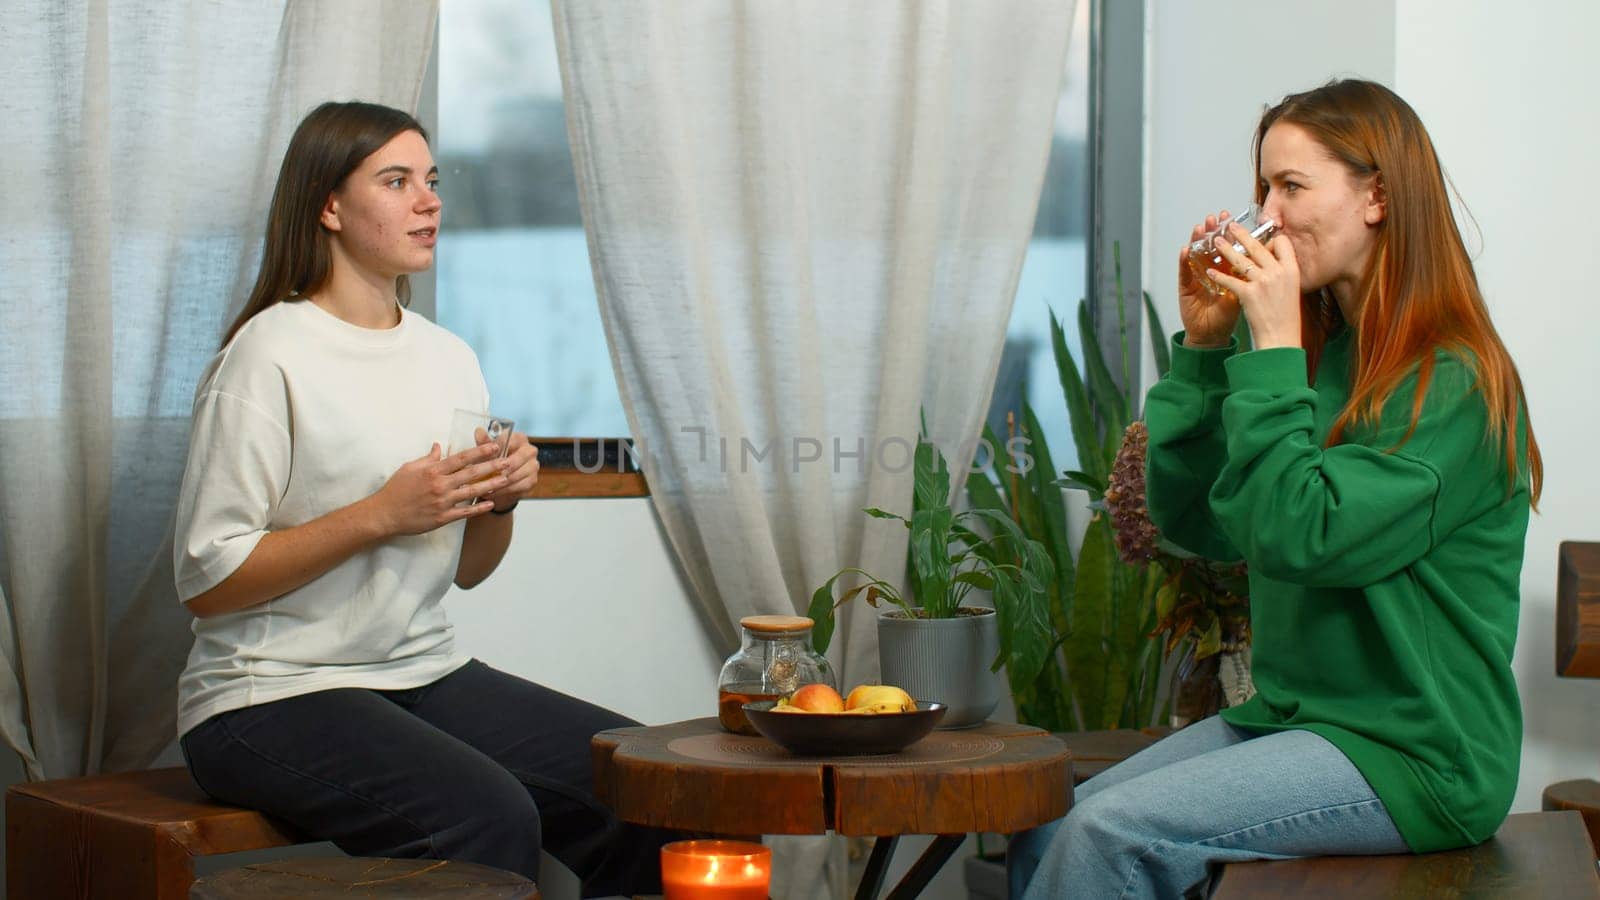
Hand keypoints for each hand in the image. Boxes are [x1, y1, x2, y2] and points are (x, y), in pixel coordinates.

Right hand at [369, 442, 509, 535]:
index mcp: (432, 471)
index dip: (479, 452)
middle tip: (508, 461)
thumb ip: (427, 459)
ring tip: (506, 479)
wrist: (385, 514)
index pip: (461, 458)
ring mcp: (442, 502)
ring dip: (490, 485)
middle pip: (471, 473)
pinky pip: (465, 512)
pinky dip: (479, 508)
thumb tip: (438, 447)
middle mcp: (440, 485)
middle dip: (492, 466)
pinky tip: (491, 503)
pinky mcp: (442, 518)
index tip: (494, 446)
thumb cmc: (396, 489)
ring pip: (471, 492)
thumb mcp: (409, 468)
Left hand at [481, 431, 538, 512]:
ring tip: (484, 486)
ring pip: (516, 475)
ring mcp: (534, 465)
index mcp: (520, 438)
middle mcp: (530, 450)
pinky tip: (492, 492)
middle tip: (485, 476)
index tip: (484, 459)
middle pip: (515, 460)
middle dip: (499, 470)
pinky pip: (518, 486)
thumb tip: (479, 431)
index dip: (496, 451)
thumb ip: (484, 442)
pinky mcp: (533, 480)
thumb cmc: (493, 461)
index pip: (509, 442)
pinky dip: (504, 490)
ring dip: (499, 482)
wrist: (500, 480)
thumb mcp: (487, 451)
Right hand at [1177, 212, 1241, 347]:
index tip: (1233, 221)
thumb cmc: (1227, 317)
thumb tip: (1268, 259)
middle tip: (1217, 218)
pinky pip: (1184, 272)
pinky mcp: (1185, 287)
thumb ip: (1251, 276)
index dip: (1229, 235)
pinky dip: (1184, 260)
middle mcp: (1210, 271)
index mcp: (1226, 271)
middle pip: (1210, 247)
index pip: (1227, 248)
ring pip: (1196, 255)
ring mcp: (1196, 277)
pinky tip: (1186, 249)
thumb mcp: (1244, 293)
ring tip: (1201, 227)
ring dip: (1197, 240)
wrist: (1212, 336)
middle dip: (1213, 231)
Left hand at [1207, 223, 1301, 349]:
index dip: (1270, 239)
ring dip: (1225, 249)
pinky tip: (1210, 272)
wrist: (1281, 340)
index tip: (1261, 238)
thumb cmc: (1286, 319)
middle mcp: (1279, 273)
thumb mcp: (1291, 291)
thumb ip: (1283, 275)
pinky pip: (1229, 280)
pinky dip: (1218, 276)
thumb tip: (1275, 263)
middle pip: (1257, 247)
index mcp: (1292, 270)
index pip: (1282, 243)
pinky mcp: (1249, 294)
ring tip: (1216, 241)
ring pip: (1240, 259)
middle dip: (1241, 234)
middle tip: (1231, 226)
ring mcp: (1263, 282)